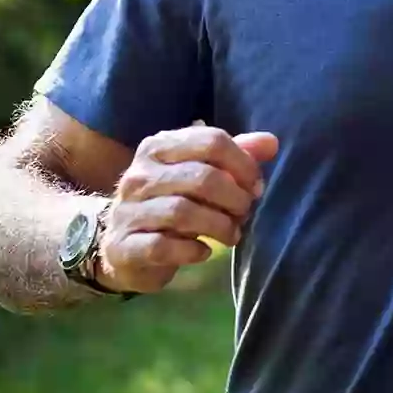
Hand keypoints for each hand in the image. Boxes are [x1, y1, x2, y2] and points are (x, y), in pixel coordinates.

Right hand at [101, 126, 278, 293]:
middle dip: (235, 198)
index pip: (212, 141)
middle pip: (202, 177)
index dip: (244, 165)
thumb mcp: (200, 173)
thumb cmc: (170, 202)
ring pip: (182, 212)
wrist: (121, 244)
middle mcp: (139, 175)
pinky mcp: (124, 246)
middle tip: (245, 213)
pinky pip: (162, 247)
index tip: (255, 186)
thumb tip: (271, 142)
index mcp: (159, 147)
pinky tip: (204, 252)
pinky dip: (192, 250)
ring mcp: (128, 211)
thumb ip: (235, 155)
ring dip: (219, 225)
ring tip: (232, 235)